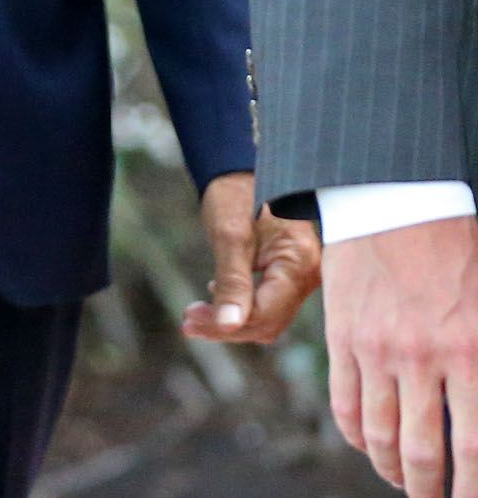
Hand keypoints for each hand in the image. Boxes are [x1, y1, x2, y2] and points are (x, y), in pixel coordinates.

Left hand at [182, 171, 320, 343]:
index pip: (266, 313)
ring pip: (267, 316)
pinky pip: (267, 303)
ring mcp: (300, 275)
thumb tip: (229, 325)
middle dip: (227, 326)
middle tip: (188, 321)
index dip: (228, 324)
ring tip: (194, 316)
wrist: (239, 172)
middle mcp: (309, 273)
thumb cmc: (236, 195)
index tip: (191, 320)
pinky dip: (240, 307)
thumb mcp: (229, 235)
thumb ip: (232, 282)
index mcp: (299, 262)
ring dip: (231, 320)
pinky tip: (215, 298)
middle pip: (268, 320)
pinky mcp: (288, 274)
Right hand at [323, 215, 477, 497]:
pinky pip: (344, 404)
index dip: (472, 495)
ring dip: (393, 472)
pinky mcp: (342, 335)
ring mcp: (376, 348)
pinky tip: (369, 445)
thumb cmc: (459, 247)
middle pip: (422, 453)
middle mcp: (421, 358)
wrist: (396, 196)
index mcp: (470, 351)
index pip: (473, 449)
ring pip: (379, 437)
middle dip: (431, 492)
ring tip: (404, 482)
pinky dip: (356, 436)